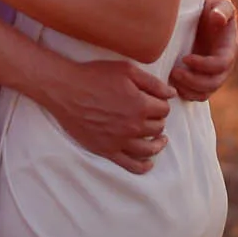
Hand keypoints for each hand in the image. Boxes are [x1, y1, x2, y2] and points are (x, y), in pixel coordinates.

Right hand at [42, 56, 172, 173]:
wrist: (66, 89)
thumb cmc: (95, 76)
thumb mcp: (127, 70)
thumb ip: (153, 83)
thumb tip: (171, 93)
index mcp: (140, 105)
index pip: (164, 109)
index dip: (162, 104)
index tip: (157, 102)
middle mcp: (133, 126)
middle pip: (158, 128)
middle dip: (159, 121)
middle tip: (154, 116)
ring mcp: (120, 140)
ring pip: (149, 148)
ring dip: (158, 144)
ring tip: (160, 140)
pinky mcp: (107, 150)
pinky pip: (130, 165)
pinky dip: (143, 166)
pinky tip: (148, 163)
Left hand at [170, 0, 237, 101]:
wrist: (202, 13)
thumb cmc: (210, 7)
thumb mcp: (218, 4)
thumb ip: (221, 10)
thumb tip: (218, 19)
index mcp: (229, 49)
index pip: (221, 64)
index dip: (204, 65)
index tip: (185, 58)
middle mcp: (223, 65)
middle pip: (214, 83)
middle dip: (194, 81)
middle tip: (174, 72)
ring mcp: (212, 73)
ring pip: (205, 92)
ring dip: (188, 89)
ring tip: (171, 78)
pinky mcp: (200, 78)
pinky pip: (196, 94)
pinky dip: (185, 93)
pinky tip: (172, 84)